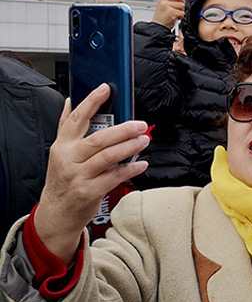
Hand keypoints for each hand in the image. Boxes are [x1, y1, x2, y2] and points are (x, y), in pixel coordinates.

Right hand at [34, 85, 149, 263]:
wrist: (57, 212)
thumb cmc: (63, 179)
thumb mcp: (60, 152)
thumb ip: (67, 127)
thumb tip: (71, 102)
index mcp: (62, 145)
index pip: (76, 119)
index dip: (91, 102)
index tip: (105, 89)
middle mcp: (69, 159)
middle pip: (98, 139)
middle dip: (122, 130)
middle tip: (140, 124)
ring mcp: (79, 176)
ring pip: (107, 157)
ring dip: (129, 147)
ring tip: (144, 140)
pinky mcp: (89, 191)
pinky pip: (114, 177)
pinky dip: (130, 169)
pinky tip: (141, 163)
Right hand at [151, 0, 187, 27]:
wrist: (158, 26)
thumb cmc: (163, 17)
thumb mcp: (165, 5)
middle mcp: (163, 0)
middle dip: (182, 3)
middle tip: (178, 9)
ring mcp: (166, 5)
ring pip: (182, 5)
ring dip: (181, 11)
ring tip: (175, 14)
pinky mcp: (171, 12)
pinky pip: (182, 12)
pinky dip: (181, 17)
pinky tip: (175, 18)